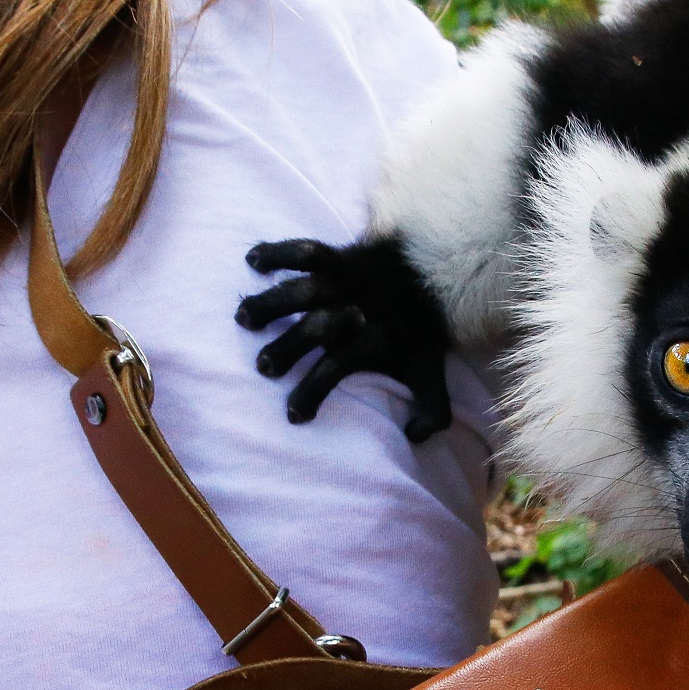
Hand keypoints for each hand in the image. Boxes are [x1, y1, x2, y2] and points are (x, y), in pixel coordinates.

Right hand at [237, 237, 454, 440]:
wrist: (445, 275)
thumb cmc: (425, 332)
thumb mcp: (435, 373)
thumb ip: (432, 412)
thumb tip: (415, 438)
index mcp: (372, 343)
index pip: (334, 371)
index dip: (311, 394)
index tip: (293, 416)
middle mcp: (356, 311)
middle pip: (314, 329)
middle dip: (287, 348)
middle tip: (263, 367)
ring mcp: (348, 283)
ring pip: (304, 291)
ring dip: (271, 304)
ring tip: (243, 318)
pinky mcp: (343, 257)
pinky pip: (310, 251)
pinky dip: (281, 253)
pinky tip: (252, 261)